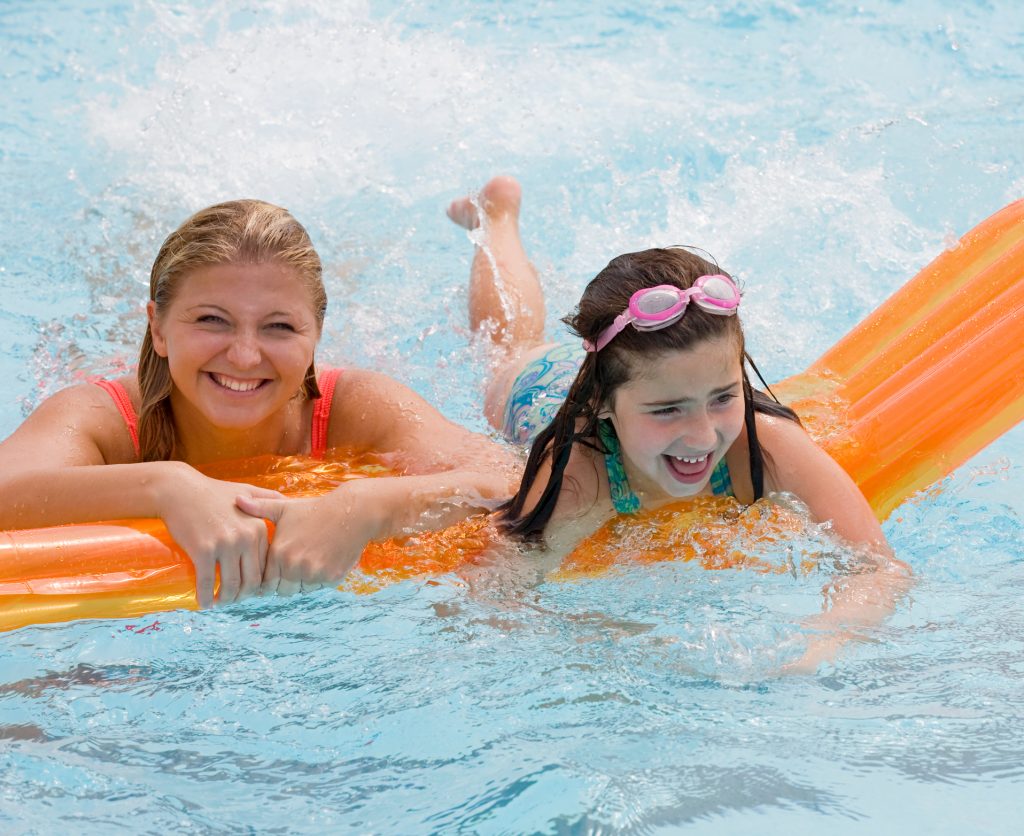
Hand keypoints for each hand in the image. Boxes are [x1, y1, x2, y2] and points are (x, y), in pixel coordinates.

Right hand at [156, 467, 281, 608]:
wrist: (179, 489)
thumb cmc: (212, 492)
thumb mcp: (247, 490)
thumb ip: (268, 498)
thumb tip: (289, 501)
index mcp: (259, 528)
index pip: (265, 567)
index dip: (258, 583)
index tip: (247, 590)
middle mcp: (246, 537)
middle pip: (252, 581)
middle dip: (243, 596)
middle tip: (233, 600)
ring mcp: (226, 544)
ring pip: (231, 586)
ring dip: (225, 600)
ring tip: (218, 602)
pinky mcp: (204, 550)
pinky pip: (207, 583)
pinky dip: (205, 597)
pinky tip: (203, 603)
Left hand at [236, 487, 378, 595]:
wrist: (352, 512)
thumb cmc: (316, 510)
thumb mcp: (285, 507)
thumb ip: (259, 507)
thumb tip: (236, 499)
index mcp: (279, 553)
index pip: (264, 582)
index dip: (268, 578)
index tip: (274, 572)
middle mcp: (294, 567)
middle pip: (282, 591)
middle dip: (284, 583)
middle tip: (292, 568)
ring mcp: (314, 574)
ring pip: (301, 590)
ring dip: (302, 582)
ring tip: (308, 562)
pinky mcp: (331, 578)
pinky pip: (319, 588)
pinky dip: (319, 580)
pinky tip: (322, 560)